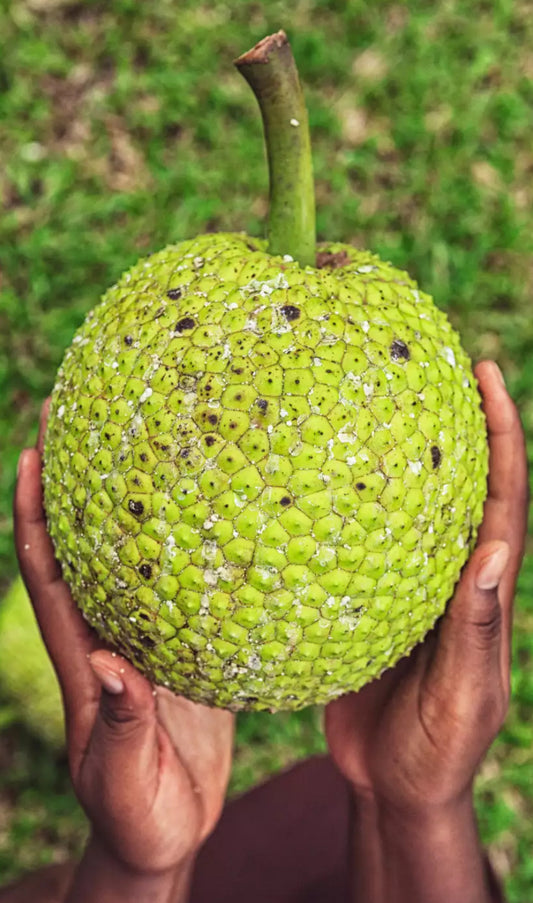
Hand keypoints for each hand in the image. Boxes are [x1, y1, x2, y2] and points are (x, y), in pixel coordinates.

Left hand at [14, 402, 233, 879]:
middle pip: (83, 542)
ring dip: (132, 502)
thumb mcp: (124, 780)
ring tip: (151, 445)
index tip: (31, 451)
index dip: (33, 511)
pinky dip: (187, 547)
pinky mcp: (180, 652)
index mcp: (82, 656)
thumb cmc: (137, 815)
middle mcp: (108, 633)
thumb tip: (110, 669)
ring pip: (130, 555)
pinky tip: (216, 515)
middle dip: (76, 481)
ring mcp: (143, 639)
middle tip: (85, 416)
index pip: (47, 570)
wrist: (167, 833)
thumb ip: (121, 727)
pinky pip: (180, 587)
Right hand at [325, 360, 527, 814]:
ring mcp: (411, 586)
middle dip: (458, 422)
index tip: (488, 376)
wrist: (397, 787)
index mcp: (485, 592)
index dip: (502, 437)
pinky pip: (363, 542)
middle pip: (462, 485)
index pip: (504, 500)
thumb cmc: (439, 750)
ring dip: (403, 455)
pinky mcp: (372, 601)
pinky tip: (314, 481)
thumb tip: (496, 553)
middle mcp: (452, 577)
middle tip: (434, 361)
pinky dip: (349, 506)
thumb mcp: (461, 698)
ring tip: (375, 400)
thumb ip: (475, 631)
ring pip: (412, 507)